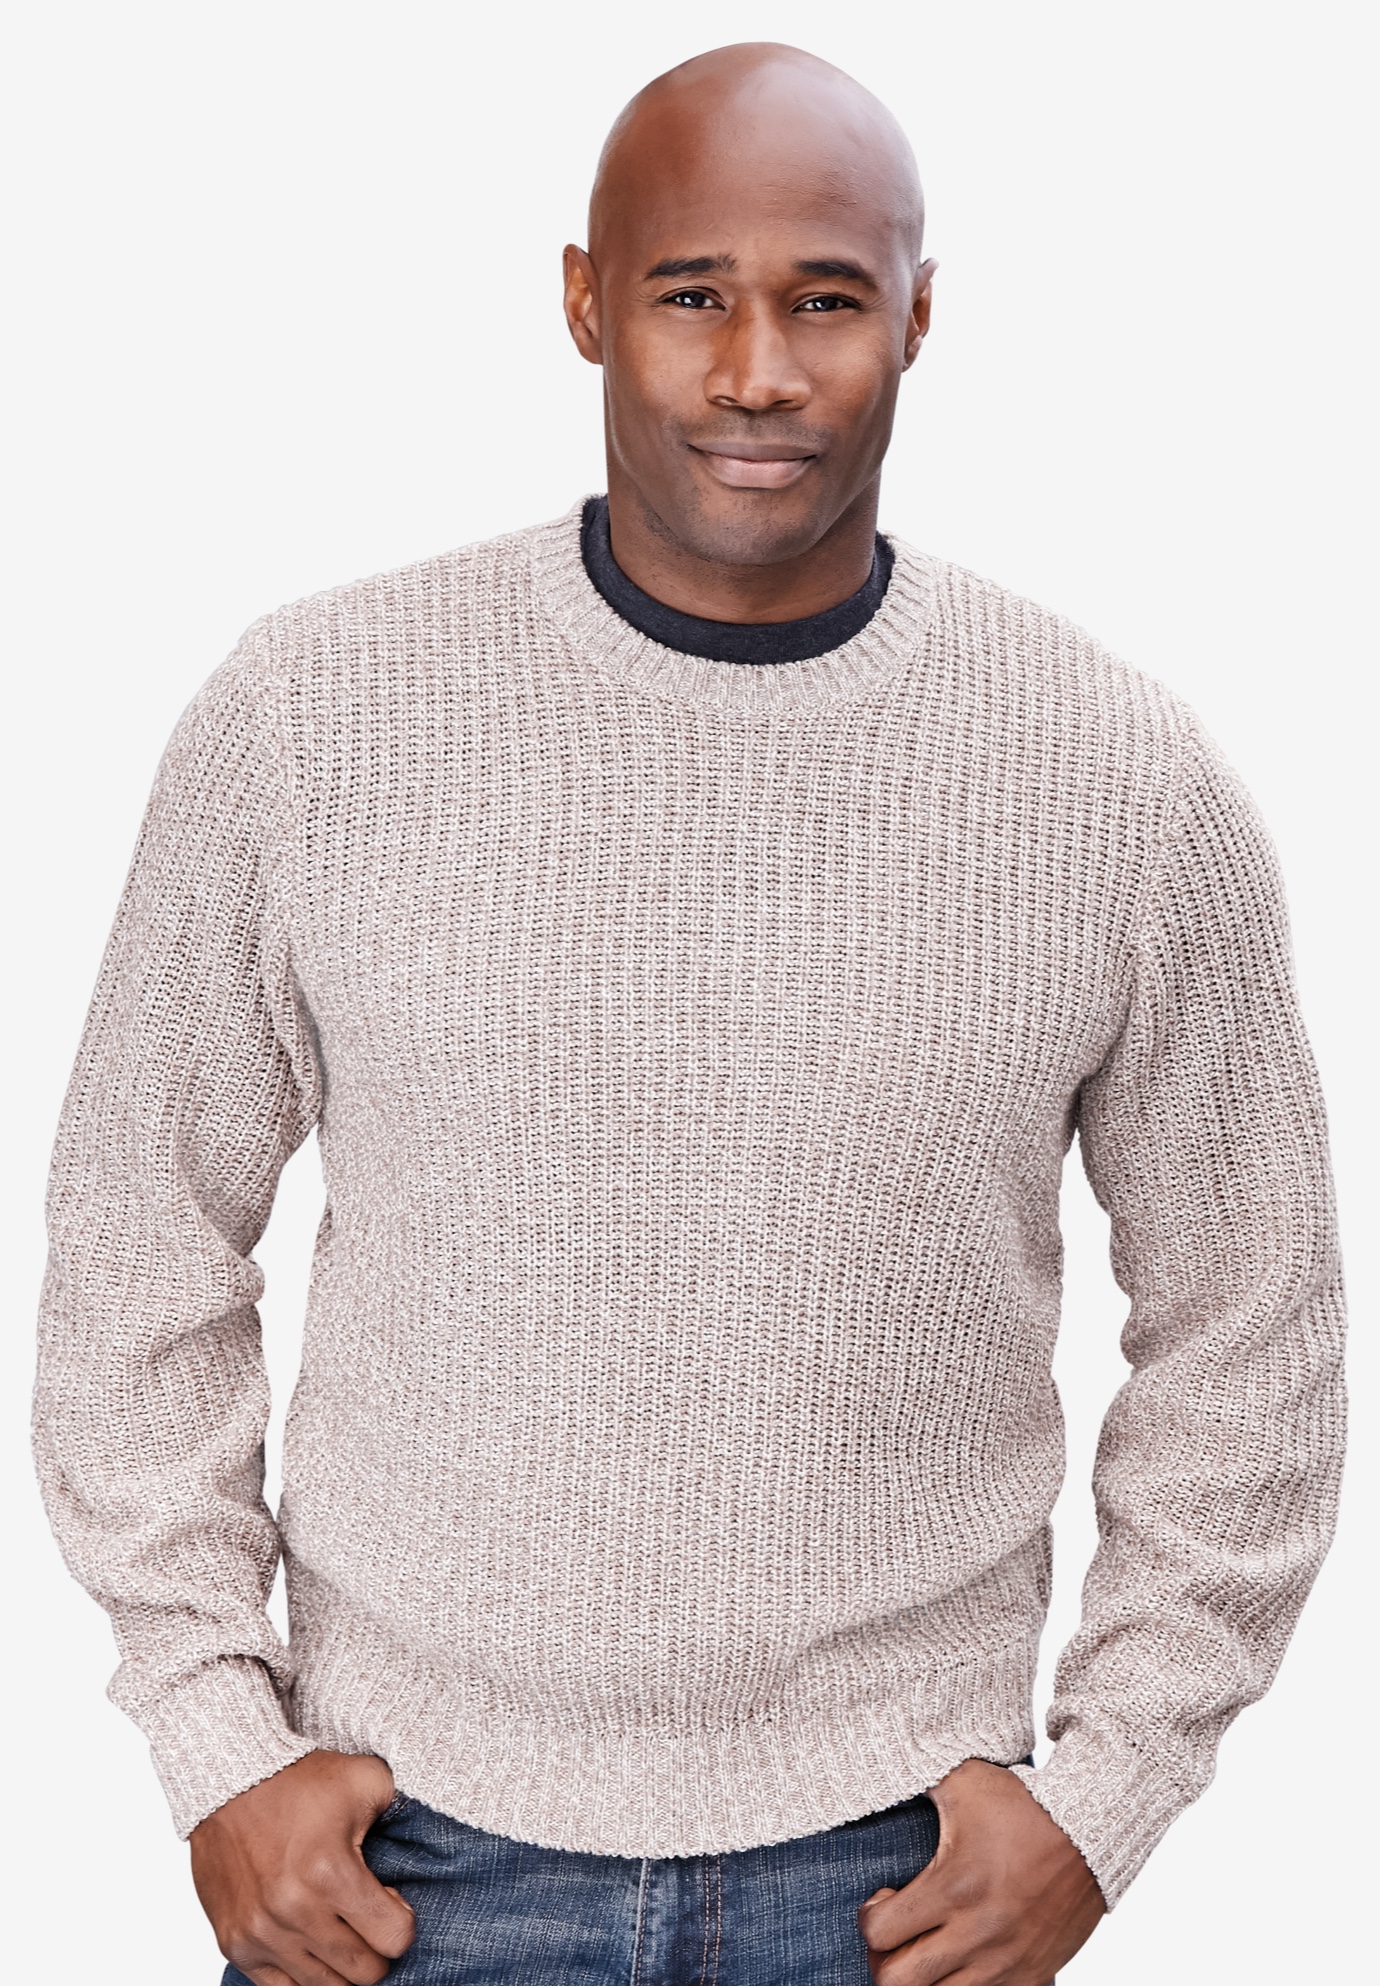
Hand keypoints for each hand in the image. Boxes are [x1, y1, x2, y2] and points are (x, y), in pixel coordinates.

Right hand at [190, 1750, 416, 1985]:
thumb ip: (404, 1808)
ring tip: (341, 1929)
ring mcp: (261, 1934)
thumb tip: (429, 1839)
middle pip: (364, 1973)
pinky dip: (304, 1974)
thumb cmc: (299, 1780)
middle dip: (377, 1949)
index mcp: (331, 1873)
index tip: (392, 1900)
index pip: (394, 1939)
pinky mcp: (235, 1945)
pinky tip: (312, 1944)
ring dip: (341, 1964)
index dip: (403, 1921)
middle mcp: (294, 1912)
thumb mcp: (365, 1779)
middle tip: (369, 1919)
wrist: (228, 1779)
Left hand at [857, 1757, 1104, 1984]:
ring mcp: (1004, 1963)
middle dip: (884, 1961)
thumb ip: (919, 1776)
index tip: (884, 1899)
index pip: (879, 1932)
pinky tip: (962, 1958)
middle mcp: (976, 1934)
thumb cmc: (1024, 1805)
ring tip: (926, 1949)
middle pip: (898, 1983)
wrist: (1091, 1832)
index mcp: (953, 1888)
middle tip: (894, 1936)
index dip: (870, 1918)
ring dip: (923, 1979)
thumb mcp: (965, 1780)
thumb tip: (887, 1765)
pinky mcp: (1030, 1978)